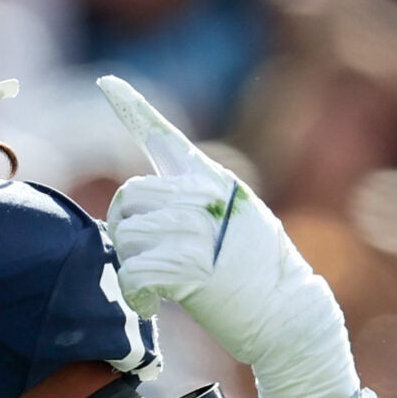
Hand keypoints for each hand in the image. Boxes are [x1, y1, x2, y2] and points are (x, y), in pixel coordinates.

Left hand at [96, 76, 358, 397]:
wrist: (290, 314)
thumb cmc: (257, 277)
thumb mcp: (233, 224)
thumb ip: (192, 206)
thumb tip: (140, 213)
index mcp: (212, 180)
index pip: (164, 136)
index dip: (131, 108)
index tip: (106, 83)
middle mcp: (203, 194)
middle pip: (129, 196)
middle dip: (124, 230)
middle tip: (141, 259)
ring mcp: (198, 227)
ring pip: (127, 236)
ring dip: (131, 266)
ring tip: (154, 288)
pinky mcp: (190, 264)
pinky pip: (133, 271)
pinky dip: (134, 294)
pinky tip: (151, 306)